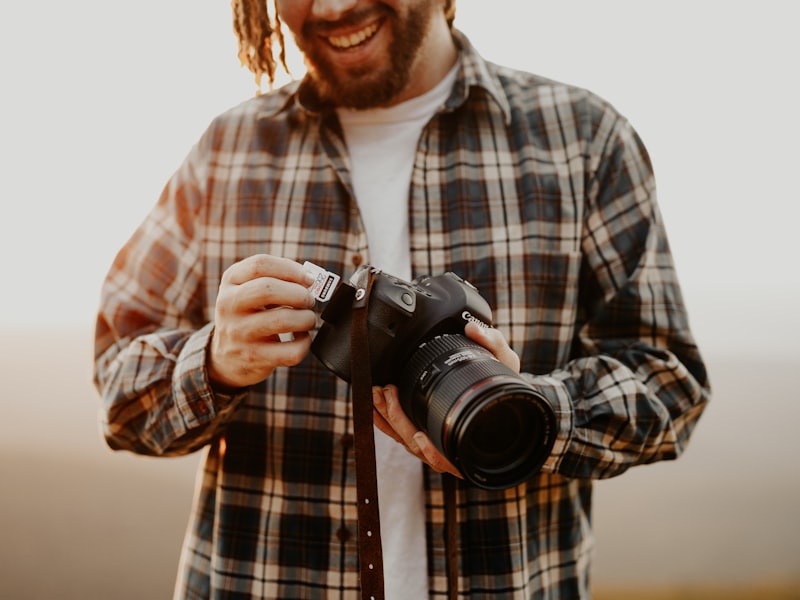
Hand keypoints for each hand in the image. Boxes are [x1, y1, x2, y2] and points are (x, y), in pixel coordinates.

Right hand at [207, 254, 316, 388]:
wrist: (226, 358)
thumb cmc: (248, 316)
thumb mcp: (248, 291)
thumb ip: (275, 279)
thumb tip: (310, 279)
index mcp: (231, 282)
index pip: (260, 264)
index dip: (291, 269)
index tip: (309, 278)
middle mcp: (229, 305)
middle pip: (268, 289)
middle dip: (300, 293)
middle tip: (309, 301)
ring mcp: (239, 333)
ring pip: (283, 320)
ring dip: (306, 318)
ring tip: (307, 319)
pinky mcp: (253, 358)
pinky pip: (291, 351)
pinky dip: (305, 344)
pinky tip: (302, 339)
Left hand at [371, 323, 520, 477]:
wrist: (503, 392)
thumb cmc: (505, 384)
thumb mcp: (505, 363)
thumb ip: (492, 343)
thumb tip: (473, 329)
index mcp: (474, 436)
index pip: (452, 457)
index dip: (434, 452)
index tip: (420, 435)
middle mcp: (453, 445)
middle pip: (420, 448)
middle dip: (399, 421)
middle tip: (387, 394)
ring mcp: (436, 441)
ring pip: (406, 441)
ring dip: (387, 419)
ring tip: (377, 394)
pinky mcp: (423, 430)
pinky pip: (401, 433)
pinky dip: (385, 421)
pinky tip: (374, 405)